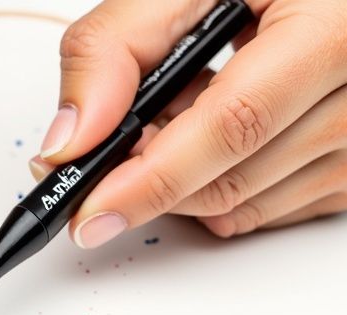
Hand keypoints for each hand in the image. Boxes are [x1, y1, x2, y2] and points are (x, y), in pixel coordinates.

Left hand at [30, 0, 346, 245]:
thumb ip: (113, 47)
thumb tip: (70, 141)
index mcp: (333, 26)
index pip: (235, 122)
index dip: (153, 176)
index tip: (93, 209)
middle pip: (236, 177)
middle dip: (152, 182)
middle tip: (105, 157)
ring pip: (248, 205)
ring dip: (184, 183)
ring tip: (174, 117)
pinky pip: (272, 210)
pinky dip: (221, 188)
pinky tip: (213, 140)